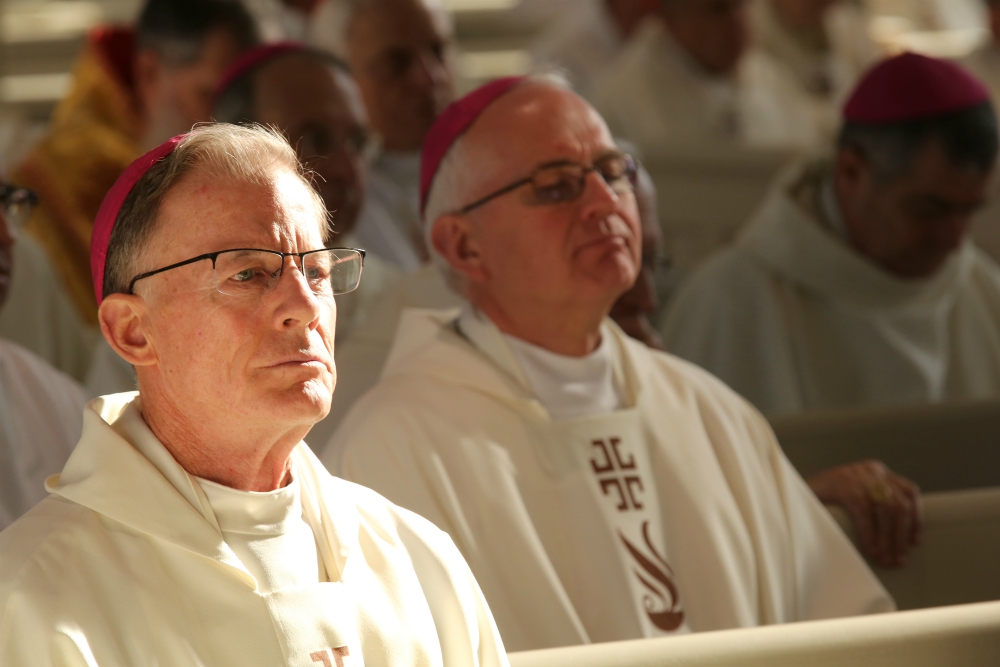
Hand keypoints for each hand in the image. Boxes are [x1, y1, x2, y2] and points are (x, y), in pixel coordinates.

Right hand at [806, 460, 921, 567]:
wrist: (790, 487)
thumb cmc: (823, 497)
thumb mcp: (852, 492)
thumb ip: (872, 503)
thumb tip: (897, 535)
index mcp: (875, 470)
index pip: (909, 492)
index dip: (916, 518)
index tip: (915, 541)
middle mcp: (870, 471)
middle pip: (899, 505)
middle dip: (902, 536)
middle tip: (899, 560)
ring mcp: (857, 477)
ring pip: (886, 510)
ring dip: (889, 539)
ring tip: (886, 560)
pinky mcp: (844, 486)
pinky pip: (865, 514)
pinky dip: (870, 535)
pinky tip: (871, 551)